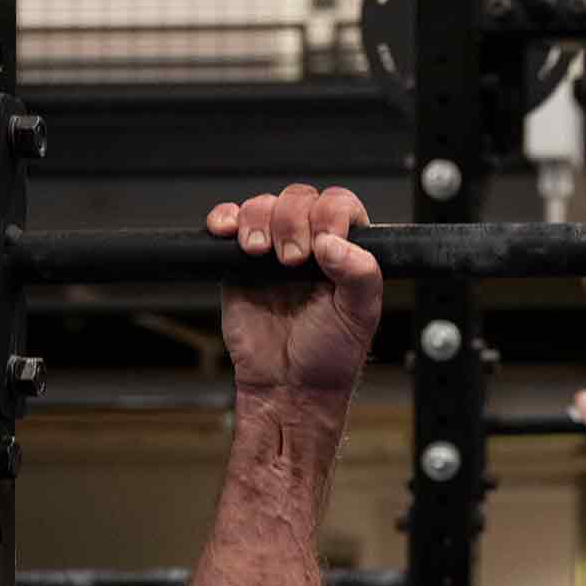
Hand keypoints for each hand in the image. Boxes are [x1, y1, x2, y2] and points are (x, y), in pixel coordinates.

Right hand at [206, 185, 382, 397]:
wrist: (286, 386)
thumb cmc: (328, 355)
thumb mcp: (360, 315)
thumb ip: (360, 274)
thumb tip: (334, 242)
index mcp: (346, 252)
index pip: (340, 206)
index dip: (330, 214)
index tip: (322, 242)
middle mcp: (311, 246)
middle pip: (298, 199)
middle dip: (292, 221)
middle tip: (291, 260)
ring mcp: (273, 251)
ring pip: (263, 205)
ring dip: (258, 219)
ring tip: (260, 253)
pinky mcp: (238, 263)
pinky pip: (229, 223)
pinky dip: (225, 218)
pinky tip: (229, 233)